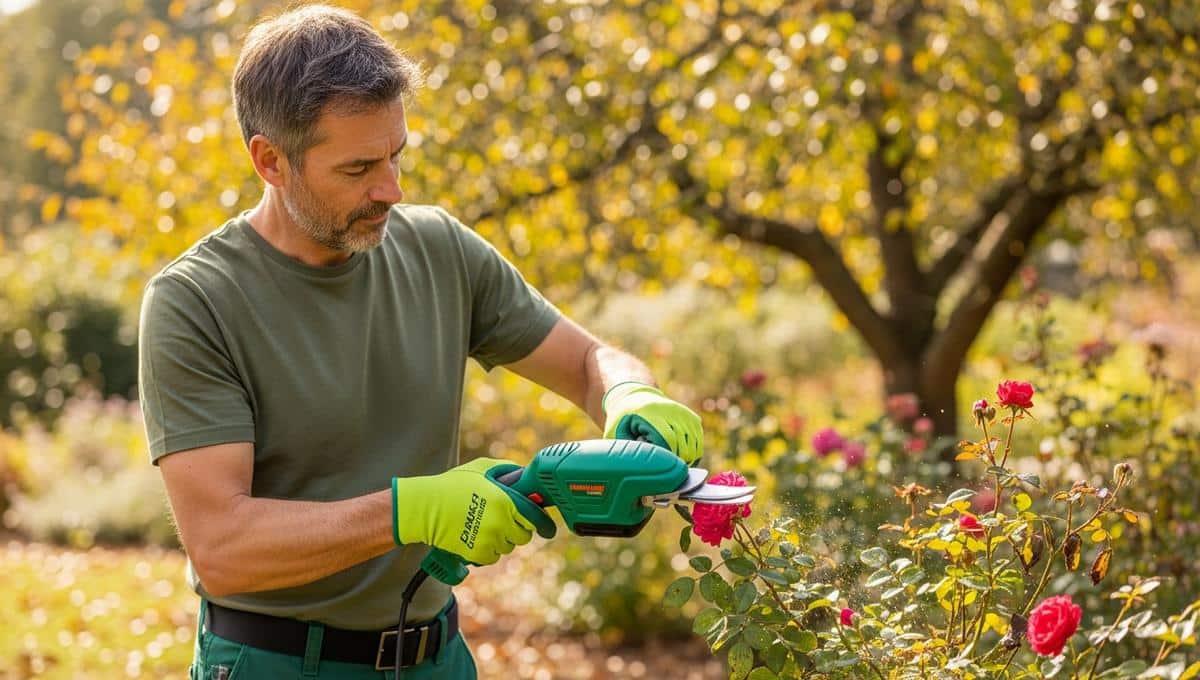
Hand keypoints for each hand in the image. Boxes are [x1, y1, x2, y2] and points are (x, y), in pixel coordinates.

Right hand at [392, 458, 539, 564]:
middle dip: (517, 530)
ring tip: (483, 526)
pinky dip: (486, 550)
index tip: (548, 529)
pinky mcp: (477, 553)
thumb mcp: (480, 469)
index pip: (535, 517)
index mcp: (506, 500)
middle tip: (504, 522)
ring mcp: (489, 539)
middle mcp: (501, 522)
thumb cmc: (451, 485)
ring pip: (507, 547)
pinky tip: (475, 537)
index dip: (544, 524)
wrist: (425, 508)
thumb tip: (522, 474)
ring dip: (500, 540)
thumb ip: (505, 470)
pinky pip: (491, 557)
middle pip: (524, 536)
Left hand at [602, 382, 702, 463]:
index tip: (660, 470)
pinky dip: (693, 453)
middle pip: (683, 445)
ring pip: (695, 446)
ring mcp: (684, 414)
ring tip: (673, 466)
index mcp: (650, 413)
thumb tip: (635, 472)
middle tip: (666, 473)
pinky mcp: (692, 418)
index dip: (666, 458)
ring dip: (686, 460)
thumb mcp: (616, 431)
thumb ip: (625, 450)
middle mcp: (671, 411)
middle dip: (676, 463)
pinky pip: (699, 441)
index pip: (667, 439)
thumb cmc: (623, 418)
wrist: (636, 396)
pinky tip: (680, 457)